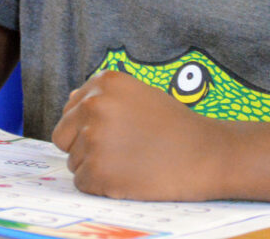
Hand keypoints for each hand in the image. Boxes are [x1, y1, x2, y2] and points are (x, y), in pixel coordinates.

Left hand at [52, 70, 227, 200]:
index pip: (70, 110)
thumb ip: (103, 97)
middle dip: (83, 146)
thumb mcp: (139, 95)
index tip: (117, 133)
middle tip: (119, 152)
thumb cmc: (174, 126)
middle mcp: (93, 106)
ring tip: (131, 162)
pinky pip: (82, 182)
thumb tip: (70, 102)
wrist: (206, 154)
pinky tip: (128, 177)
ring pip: (74, 161)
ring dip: (96, 166)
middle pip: (63, 136)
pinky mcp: (97, 171)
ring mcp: (93, 138)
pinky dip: (101, 186)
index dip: (90, 126)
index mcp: (104, 83)